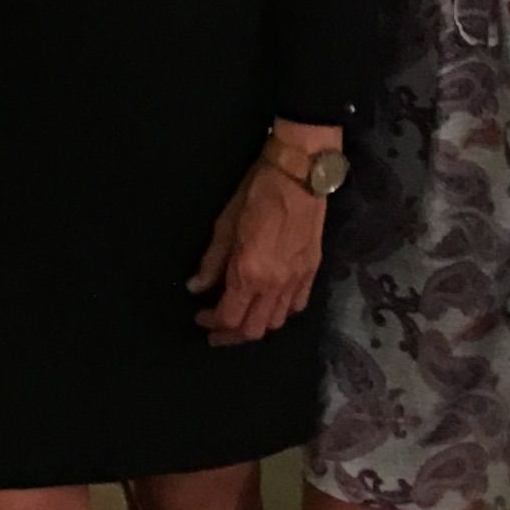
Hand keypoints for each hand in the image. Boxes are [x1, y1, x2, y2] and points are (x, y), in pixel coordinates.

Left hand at [188, 159, 327, 345]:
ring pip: (276, 322)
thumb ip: (212, 262)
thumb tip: (196, 287)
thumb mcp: (224, 225)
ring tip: (242, 315)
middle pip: (253, 330)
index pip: (229, 317)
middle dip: (231, 335)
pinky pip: (297, 306)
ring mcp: (297, 280)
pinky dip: (281, 312)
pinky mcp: (312, 272)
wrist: (300, 174)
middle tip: (216, 329)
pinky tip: (269, 302)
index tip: (200, 317)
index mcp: (249, 273)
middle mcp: (275, 284)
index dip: (211, 323)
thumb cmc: (256, 193)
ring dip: (256, 325)